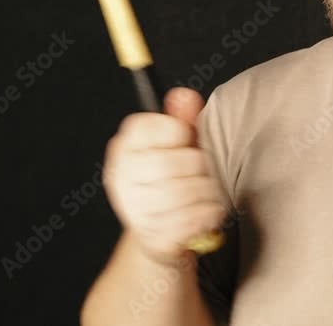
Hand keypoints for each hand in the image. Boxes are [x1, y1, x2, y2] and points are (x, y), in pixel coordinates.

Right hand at [102, 87, 227, 266]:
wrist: (159, 231)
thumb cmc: (171, 178)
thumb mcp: (175, 144)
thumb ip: (182, 118)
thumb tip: (185, 96)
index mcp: (125, 148)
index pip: (154, 127)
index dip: (179, 133)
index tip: (184, 140)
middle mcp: (123, 178)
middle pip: (176, 162)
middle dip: (200, 165)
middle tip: (201, 170)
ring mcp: (135, 209)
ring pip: (188, 191)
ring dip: (208, 190)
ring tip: (205, 190)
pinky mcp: (153, 235)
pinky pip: (195, 217)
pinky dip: (210, 212)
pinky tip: (206, 210)